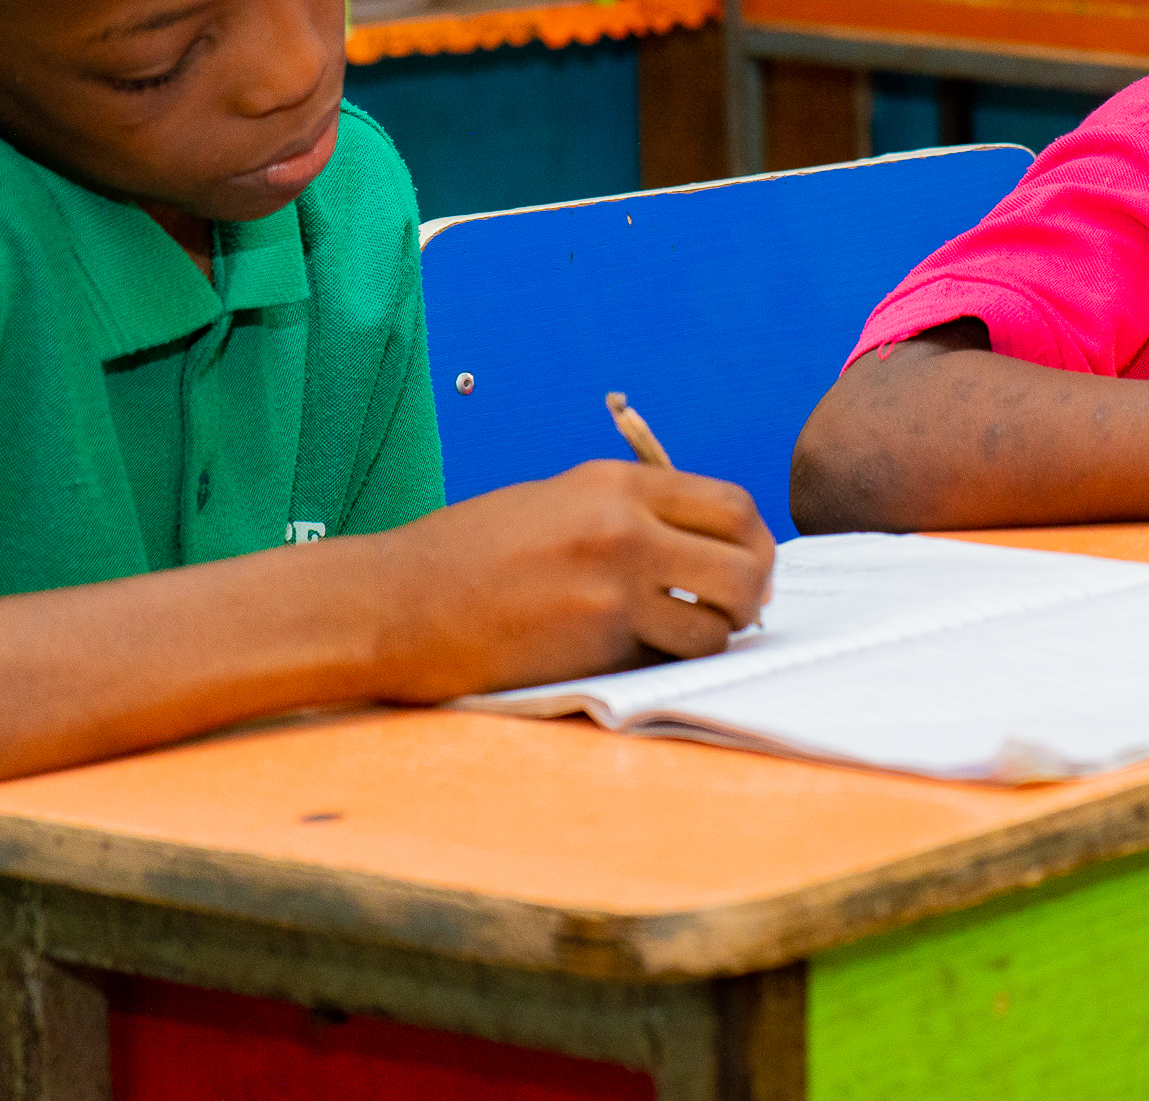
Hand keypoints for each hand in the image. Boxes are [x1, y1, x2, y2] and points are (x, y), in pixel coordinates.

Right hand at [361, 460, 776, 700]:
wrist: (394, 603)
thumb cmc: (468, 555)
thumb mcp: (555, 501)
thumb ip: (628, 513)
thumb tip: (700, 544)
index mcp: (616, 483)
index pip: (733, 505)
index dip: (753, 542)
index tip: (747, 566)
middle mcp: (624, 527)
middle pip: (745, 562)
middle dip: (752, 595)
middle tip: (737, 613)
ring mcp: (612, 589)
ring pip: (717, 624)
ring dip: (710, 638)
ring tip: (678, 639)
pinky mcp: (594, 646)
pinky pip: (665, 661)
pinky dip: (663, 665)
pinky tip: (630, 657)